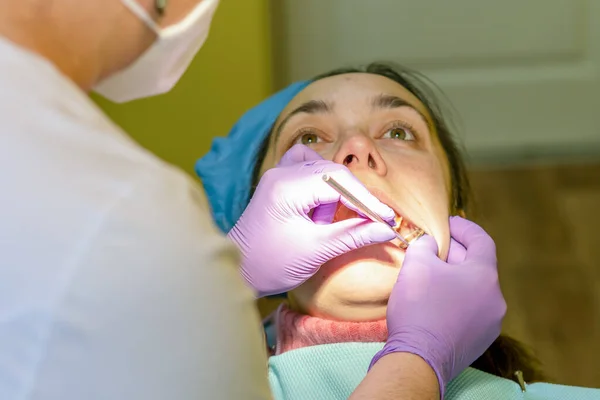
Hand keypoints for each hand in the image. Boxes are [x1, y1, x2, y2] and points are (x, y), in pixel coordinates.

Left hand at [229, 145, 396, 296]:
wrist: (236, 272)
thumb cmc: (270, 264)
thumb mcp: (316, 251)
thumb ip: (353, 235)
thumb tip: (386, 229)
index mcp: (287, 187)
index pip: (339, 181)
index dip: (367, 199)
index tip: (387, 218)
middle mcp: (281, 174)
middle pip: (333, 172)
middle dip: (356, 196)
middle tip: (376, 221)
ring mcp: (277, 176)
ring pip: (322, 169)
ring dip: (338, 191)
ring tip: (332, 220)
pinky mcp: (278, 184)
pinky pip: (305, 169)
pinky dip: (321, 182)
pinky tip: (322, 203)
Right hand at [371, 216, 505, 397]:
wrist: (418, 358)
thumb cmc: (419, 306)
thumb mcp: (417, 264)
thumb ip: (426, 245)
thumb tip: (431, 245)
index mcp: (485, 276)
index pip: (481, 240)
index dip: (464, 227)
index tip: (447, 223)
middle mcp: (496, 299)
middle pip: (477, 266)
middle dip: (455, 253)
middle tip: (432, 246)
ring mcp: (490, 323)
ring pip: (473, 290)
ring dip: (455, 278)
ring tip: (431, 274)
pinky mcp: (479, 341)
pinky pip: (469, 310)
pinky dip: (455, 299)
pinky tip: (434, 300)